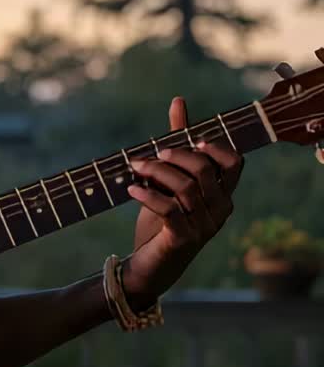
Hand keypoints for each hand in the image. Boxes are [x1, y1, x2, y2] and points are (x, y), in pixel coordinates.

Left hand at [124, 96, 242, 307]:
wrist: (147, 265)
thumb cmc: (161, 220)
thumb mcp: (168, 181)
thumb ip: (177, 144)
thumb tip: (179, 101)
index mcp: (222, 195)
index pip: (235, 163)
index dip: (216, 146)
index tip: (192, 139)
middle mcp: (220, 211)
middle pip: (205, 170)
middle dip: (175, 155)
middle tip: (150, 154)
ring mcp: (204, 227)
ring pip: (185, 187)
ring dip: (156, 172)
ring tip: (135, 168)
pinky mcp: (183, 240)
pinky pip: (169, 209)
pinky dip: (148, 195)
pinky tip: (131, 189)